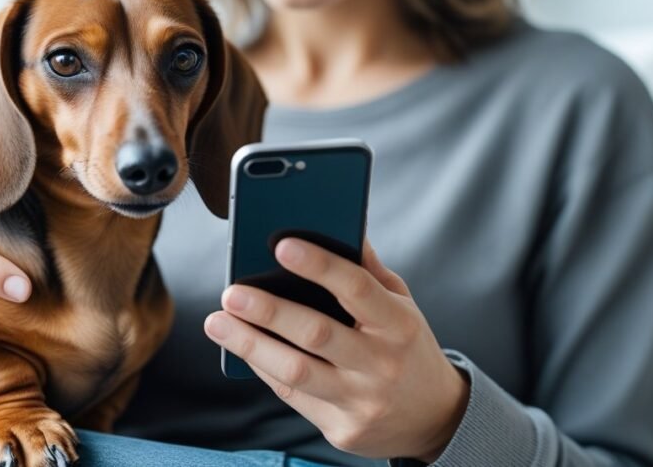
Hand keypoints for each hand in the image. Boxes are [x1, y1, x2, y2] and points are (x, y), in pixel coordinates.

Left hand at [205, 238, 468, 461]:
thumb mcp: (402, 305)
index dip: (320, 265)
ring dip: (249, 344)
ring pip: (296, 371)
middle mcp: (382, 364)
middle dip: (269, 311)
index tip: (282, 244)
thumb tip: (335, 223)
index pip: (357, 288)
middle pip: (318, 334)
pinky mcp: (341, 429)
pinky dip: (262, 367)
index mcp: (400, 325)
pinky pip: (292, 394)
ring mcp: (361, 400)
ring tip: (217, 321)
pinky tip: (240, 346)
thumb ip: (367, 270)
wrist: (435, 419)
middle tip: (231, 292)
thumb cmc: (407, 348)